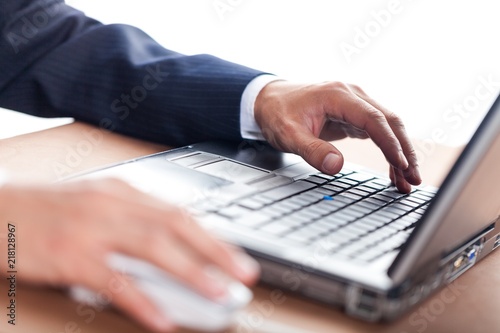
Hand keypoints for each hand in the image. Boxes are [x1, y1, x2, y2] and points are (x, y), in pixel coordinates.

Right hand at [0, 179, 259, 331]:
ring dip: (191, 273)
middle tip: (244, 274)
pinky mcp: (69, 256)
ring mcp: (91, 229)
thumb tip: (172, 251)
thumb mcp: (95, 205)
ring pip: (153, 249)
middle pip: (175, 226)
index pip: (179, 212)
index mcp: (122, 191)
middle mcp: (112, 204)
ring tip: (218, 294)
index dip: (212, 236)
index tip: (237, 256)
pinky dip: (143, 301)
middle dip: (216, 251)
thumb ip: (133, 222)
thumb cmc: (48, 212)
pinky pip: (114, 282)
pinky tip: (164, 319)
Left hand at [254, 81, 420, 192]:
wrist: (268, 100)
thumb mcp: (288, 134)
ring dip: (400, 152)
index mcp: (338, 95)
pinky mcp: (354, 115)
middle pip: (390, 121)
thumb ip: (311, 150)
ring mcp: (355, 104)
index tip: (401, 165)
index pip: (373, 119)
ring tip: (407, 181)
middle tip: (413, 178)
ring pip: (388, 127)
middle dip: (405, 150)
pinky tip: (393, 170)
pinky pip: (378, 132)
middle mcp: (352, 95)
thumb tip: (336, 166)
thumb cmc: (277, 113)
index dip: (390, 143)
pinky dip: (388, 151)